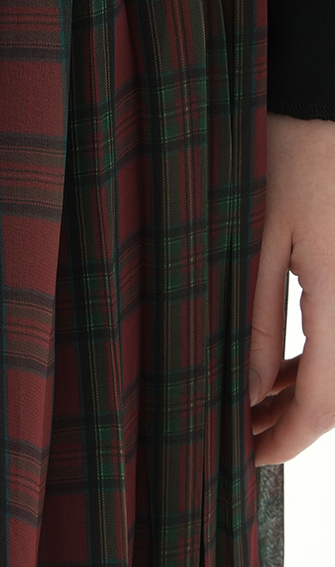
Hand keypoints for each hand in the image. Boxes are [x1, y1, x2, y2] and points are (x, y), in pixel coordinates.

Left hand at [248, 111, 334, 464]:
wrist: (330, 106)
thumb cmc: (293, 160)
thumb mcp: (262, 242)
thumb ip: (254, 322)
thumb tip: (244, 390)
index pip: (321, 405)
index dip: (283, 442)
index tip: (244, 460)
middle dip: (291, 426)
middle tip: (240, 439)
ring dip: (303, 396)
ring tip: (249, 409)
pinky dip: (315, 363)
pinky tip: (276, 371)